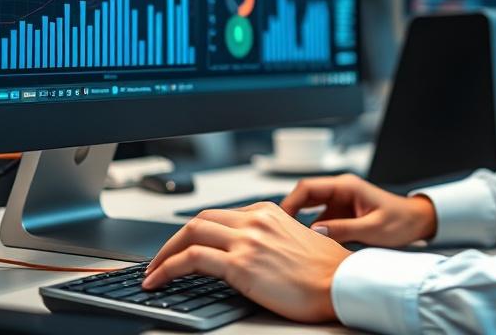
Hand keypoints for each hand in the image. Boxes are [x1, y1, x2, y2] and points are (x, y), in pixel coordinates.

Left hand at [142, 203, 350, 322]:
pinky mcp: (240, 264)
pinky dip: (167, 268)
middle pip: (200, 219)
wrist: (342, 284)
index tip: (187, 248)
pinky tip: (157, 280)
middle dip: (174, 239)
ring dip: (164, 253)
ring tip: (153, 272)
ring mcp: (246, 240)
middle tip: (161, 258)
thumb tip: (254, 254)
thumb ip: (272, 238)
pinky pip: (190, 260)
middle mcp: (255, 220)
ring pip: (190, 234)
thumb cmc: (328, 271)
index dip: (198, 233)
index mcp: (268, 211)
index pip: (221, 216)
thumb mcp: (297, 241)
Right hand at [280, 173, 437, 246]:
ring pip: (309, 208)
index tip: (279, 221)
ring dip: (298, 222)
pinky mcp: (341, 214)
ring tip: (288, 241)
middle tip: (278, 233)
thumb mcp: (373, 228)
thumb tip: (315, 232)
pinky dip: (309, 230)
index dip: (290, 202)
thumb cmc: (399, 221)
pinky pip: (318, 219)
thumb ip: (344, 229)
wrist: (416, 222)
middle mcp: (339, 190)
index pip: (307, 187)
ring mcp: (339, 202)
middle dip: (289, 212)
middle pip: (304, 195)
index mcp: (346, 186)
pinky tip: (305, 245)